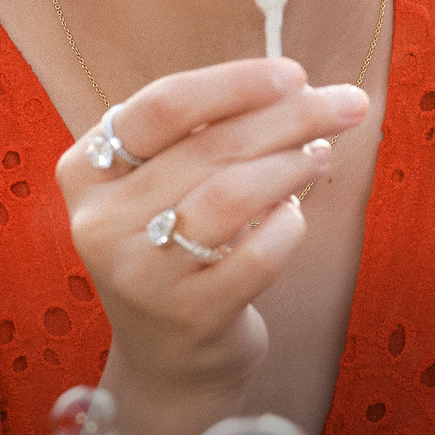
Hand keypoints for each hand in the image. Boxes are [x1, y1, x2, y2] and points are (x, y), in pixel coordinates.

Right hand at [54, 58, 366, 402]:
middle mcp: (100, 221)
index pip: (163, 106)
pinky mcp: (186, 316)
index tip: (296, 74)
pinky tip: (294, 215)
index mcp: (86, 170)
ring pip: (232, 194)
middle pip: (210, 146)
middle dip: (291, 117)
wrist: (170, 360)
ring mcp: (139, 274)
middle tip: (348, 105)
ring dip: (292, 164)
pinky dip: (288, 224)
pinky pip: (257, 254)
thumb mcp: (171, 183)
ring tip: (322, 156)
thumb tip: (302, 88)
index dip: (234, 83)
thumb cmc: (179, 244)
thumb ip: (213, 131)